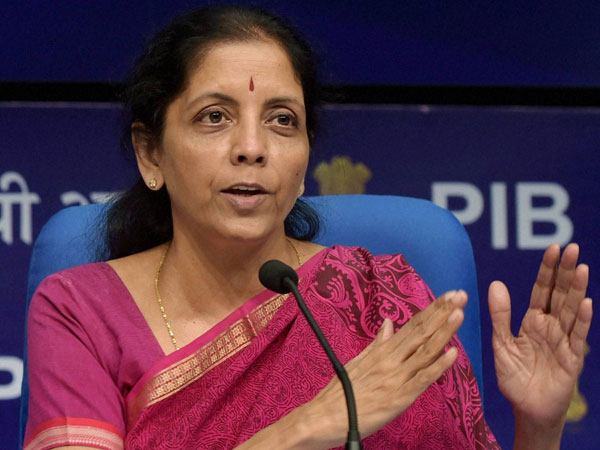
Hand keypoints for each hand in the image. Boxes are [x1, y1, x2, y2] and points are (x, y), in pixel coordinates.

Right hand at [302, 290, 466, 448]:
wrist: (324, 417)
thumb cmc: (340, 393)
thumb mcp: (358, 362)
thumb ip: (377, 343)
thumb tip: (389, 323)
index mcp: (382, 351)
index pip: (412, 325)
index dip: (432, 310)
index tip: (449, 296)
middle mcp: (391, 359)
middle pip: (420, 332)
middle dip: (442, 313)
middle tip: (460, 295)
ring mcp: (396, 377)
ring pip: (424, 351)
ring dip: (443, 331)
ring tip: (459, 313)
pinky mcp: (399, 397)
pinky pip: (421, 379)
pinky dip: (438, 366)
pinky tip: (452, 353)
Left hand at [488, 243, 592, 429]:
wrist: (526, 408)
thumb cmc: (514, 376)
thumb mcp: (501, 343)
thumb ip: (500, 315)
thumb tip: (496, 283)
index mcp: (533, 321)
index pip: (542, 290)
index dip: (547, 270)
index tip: (553, 248)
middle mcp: (550, 327)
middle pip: (559, 294)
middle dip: (566, 271)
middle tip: (573, 247)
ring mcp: (563, 341)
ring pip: (570, 310)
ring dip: (576, 289)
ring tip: (582, 267)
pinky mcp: (571, 359)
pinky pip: (576, 337)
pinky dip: (580, 320)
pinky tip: (585, 303)